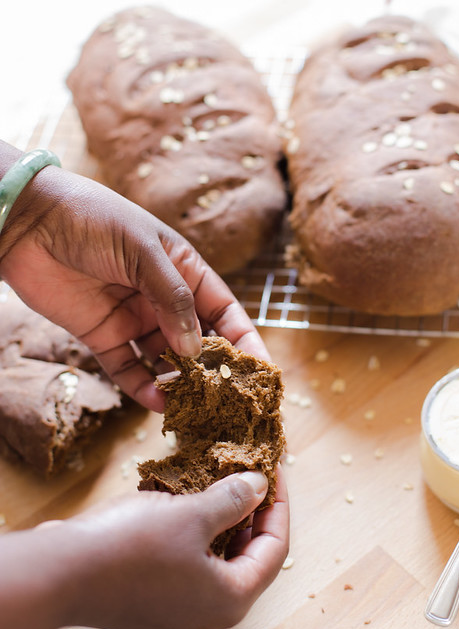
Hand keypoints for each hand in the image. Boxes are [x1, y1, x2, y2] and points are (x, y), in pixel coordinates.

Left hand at [0, 142, 268, 410]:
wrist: (28, 221)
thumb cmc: (94, 219)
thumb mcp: (143, 250)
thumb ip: (173, 298)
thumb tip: (195, 349)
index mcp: (185, 271)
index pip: (225, 311)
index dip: (245, 341)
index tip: (261, 372)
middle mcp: (164, 299)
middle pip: (200, 342)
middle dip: (215, 371)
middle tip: (229, 402)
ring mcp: (134, 320)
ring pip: (166, 361)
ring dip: (180, 384)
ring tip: (194, 409)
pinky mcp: (103, 337)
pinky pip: (129, 370)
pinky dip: (143, 388)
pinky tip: (158, 404)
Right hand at [0, 468, 289, 628]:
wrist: (59, 574)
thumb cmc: (131, 546)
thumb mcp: (192, 513)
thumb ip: (232, 500)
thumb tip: (258, 487)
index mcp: (230, 598)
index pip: (274, 548)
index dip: (278, 504)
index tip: (274, 470)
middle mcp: (209, 613)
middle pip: (247, 556)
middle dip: (250, 512)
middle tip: (249, 473)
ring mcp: (178, 612)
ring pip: (214, 559)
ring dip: (219, 520)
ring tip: (218, 479)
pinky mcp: (151, 602)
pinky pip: (186, 564)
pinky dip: (192, 533)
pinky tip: (182, 500)